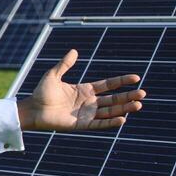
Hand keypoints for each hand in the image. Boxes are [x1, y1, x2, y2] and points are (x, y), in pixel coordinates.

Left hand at [17, 49, 145, 131]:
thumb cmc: (41, 93)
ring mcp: (87, 114)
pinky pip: (100, 124)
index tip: (136, 77)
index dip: (121, 81)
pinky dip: (111, 122)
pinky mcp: (82, 124)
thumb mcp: (53, 75)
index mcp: (85, 90)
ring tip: (138, 105)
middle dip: (128, 96)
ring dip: (124, 108)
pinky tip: (123, 119)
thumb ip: (64, 64)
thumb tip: (74, 51)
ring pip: (110, 111)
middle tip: (143, 93)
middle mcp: (89, 102)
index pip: (108, 85)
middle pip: (114, 99)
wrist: (32, 109)